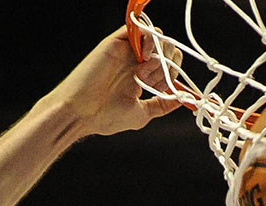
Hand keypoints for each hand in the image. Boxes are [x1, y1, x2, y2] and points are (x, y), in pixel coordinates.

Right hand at [45, 26, 182, 137]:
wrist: (81, 112)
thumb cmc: (105, 117)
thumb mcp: (142, 114)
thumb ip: (162, 105)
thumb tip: (184, 99)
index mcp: (143, 77)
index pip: (170, 65)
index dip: (173, 74)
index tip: (162, 88)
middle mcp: (136, 62)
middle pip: (168, 49)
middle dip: (169, 64)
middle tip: (152, 80)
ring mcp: (127, 51)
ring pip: (157, 37)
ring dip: (159, 53)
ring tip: (144, 70)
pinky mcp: (117, 41)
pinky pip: (140, 28)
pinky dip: (149, 38)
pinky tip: (143, 56)